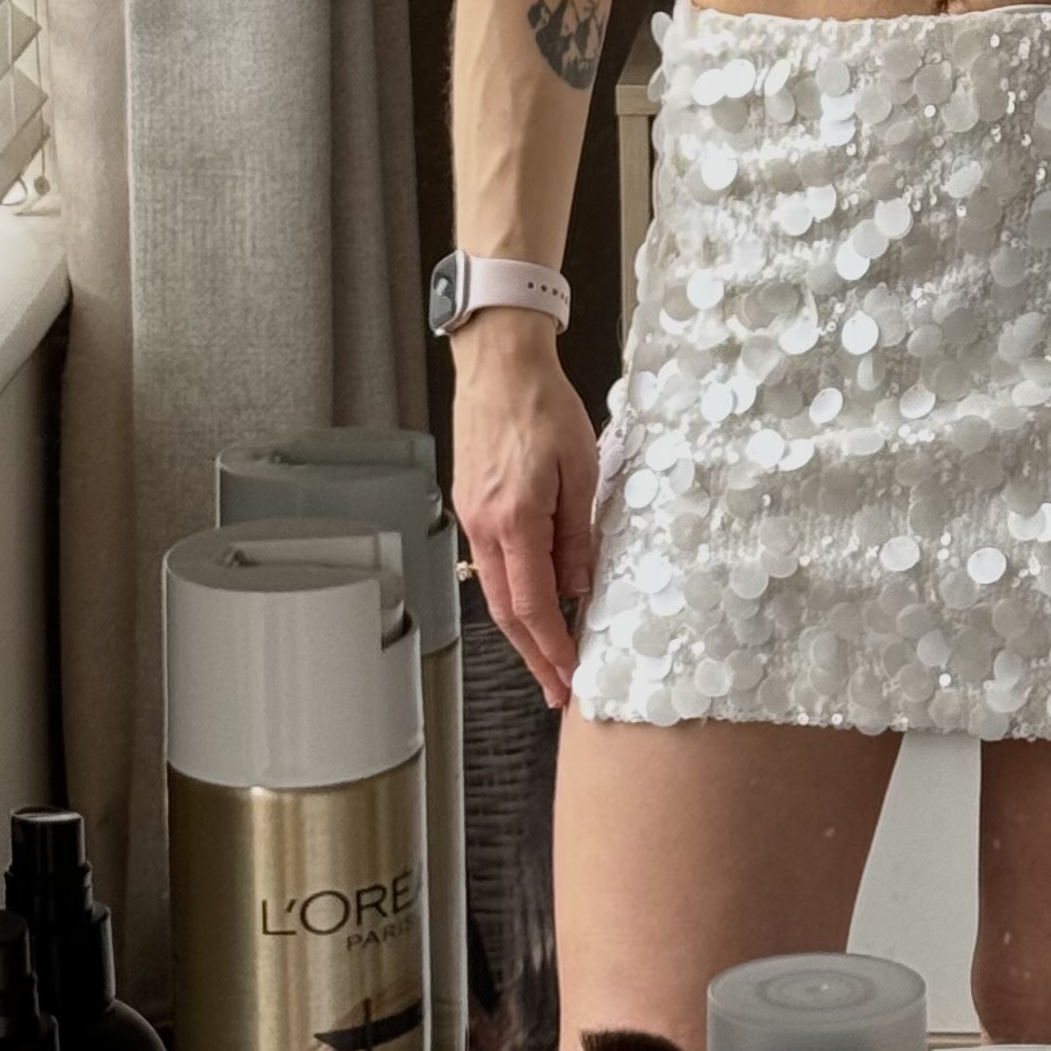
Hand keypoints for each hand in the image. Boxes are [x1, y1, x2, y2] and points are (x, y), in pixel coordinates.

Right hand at [450, 315, 602, 709]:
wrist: (499, 361)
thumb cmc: (543, 404)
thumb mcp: (580, 469)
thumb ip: (577, 534)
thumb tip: (580, 587)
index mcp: (513, 521)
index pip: (532, 605)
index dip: (553, 647)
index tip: (569, 678)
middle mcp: (483, 526)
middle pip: (505, 611)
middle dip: (533, 655)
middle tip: (555, 689)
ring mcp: (471, 516)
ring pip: (494, 589)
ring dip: (522, 627)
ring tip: (548, 654)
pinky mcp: (470, 502)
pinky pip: (490, 561)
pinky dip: (511, 591)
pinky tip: (532, 598)